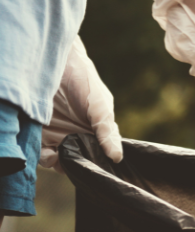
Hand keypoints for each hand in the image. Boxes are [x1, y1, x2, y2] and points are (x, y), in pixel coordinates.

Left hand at [40, 37, 122, 171]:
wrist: (55, 65)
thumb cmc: (84, 82)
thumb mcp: (101, 106)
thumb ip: (107, 131)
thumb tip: (117, 157)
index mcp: (97, 131)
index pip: (101, 154)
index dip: (100, 162)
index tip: (97, 166)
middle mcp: (79, 136)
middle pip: (81, 161)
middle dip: (79, 166)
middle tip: (77, 161)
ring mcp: (59, 136)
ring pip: (62, 162)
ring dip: (61, 164)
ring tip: (61, 155)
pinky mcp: (40, 136)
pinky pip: (43, 155)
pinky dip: (46, 158)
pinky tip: (50, 152)